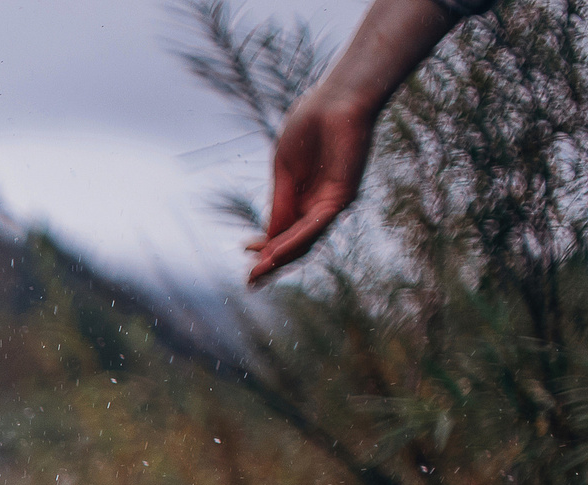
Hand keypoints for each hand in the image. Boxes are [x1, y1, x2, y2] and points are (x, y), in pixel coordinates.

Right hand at [247, 96, 379, 284]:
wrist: (336, 99)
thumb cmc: (311, 125)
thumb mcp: (284, 171)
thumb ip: (279, 204)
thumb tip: (267, 238)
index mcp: (304, 198)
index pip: (284, 232)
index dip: (264, 246)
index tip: (244, 250)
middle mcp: (319, 205)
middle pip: (295, 244)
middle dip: (271, 263)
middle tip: (250, 281)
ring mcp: (332, 203)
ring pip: (305, 240)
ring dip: (281, 259)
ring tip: (258, 273)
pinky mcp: (343, 196)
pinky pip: (317, 225)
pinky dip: (296, 240)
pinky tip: (277, 251)